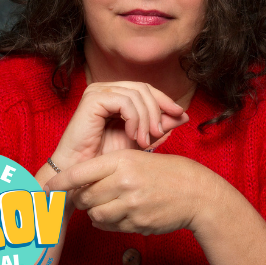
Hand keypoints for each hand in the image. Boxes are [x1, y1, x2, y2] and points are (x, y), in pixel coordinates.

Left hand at [45, 150, 208, 236]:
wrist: (197, 193)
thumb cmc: (170, 173)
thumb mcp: (142, 158)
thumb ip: (114, 168)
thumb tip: (84, 183)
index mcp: (124, 160)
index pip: (82, 172)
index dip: (61, 181)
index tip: (47, 187)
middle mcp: (124, 182)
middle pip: (85, 196)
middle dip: (83, 198)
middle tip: (91, 195)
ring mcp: (130, 204)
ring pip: (94, 214)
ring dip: (96, 212)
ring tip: (109, 204)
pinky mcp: (136, 223)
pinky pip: (109, 226)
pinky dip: (108, 222)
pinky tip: (120, 214)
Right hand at [51, 80, 188, 170]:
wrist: (82, 176)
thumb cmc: (106, 159)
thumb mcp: (140, 139)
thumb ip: (159, 126)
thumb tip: (184, 115)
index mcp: (116, 94)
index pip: (147, 89)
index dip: (165, 100)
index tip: (181, 114)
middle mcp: (107, 89)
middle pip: (144, 89)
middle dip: (157, 110)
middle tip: (160, 133)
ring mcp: (98, 91)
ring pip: (137, 94)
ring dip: (146, 118)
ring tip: (146, 140)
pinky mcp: (93, 98)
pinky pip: (124, 101)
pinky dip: (134, 118)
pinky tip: (133, 136)